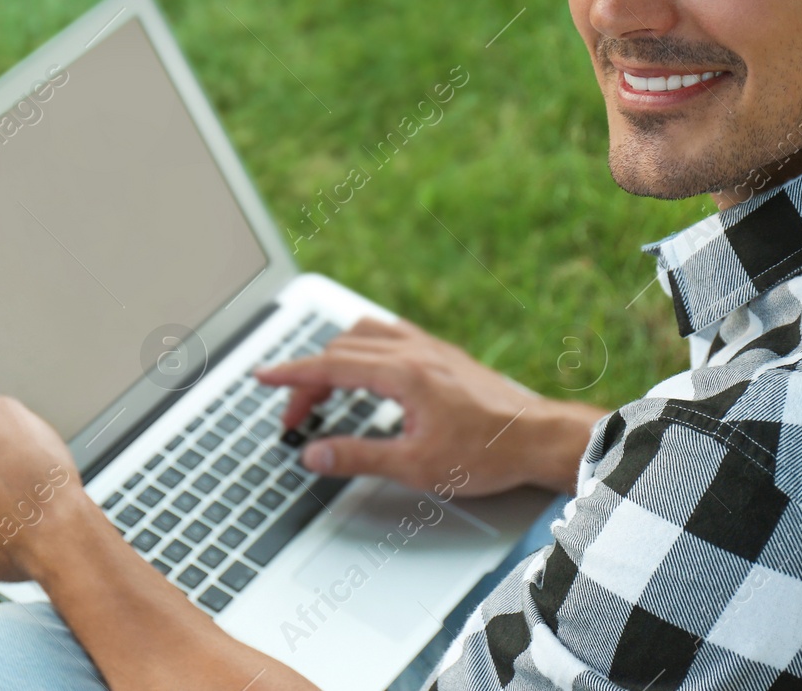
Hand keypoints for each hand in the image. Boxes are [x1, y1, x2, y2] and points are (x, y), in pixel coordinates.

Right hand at [251, 315, 601, 496]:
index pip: (330, 366)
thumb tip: (313, 454)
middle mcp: (414, 351)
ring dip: (334, 357)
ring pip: (364, 335)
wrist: (538, 438)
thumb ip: (358, 458)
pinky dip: (363, 347)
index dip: (290, 374)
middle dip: (308, 380)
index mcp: (403, 374)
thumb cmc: (486, 453)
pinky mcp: (443, 354)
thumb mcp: (416, 467)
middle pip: (341, 351)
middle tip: (292, 417)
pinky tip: (366, 369)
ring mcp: (430, 348)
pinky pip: (390, 334)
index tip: (262, 377)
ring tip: (321, 390)